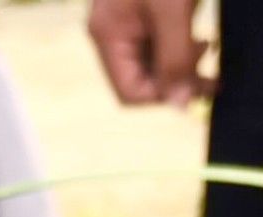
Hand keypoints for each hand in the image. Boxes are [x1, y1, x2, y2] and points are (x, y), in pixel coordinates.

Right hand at [88, 0, 215, 105]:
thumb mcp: (174, 10)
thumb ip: (175, 58)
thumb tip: (179, 104)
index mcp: (107, 34)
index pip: (130, 92)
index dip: (163, 95)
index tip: (195, 85)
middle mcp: (110, 31)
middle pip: (141, 78)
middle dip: (177, 79)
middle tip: (211, 76)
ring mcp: (123, 19)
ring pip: (152, 61)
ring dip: (181, 62)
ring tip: (207, 45)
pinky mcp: (139, 8)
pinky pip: (157, 40)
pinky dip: (179, 44)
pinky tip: (197, 34)